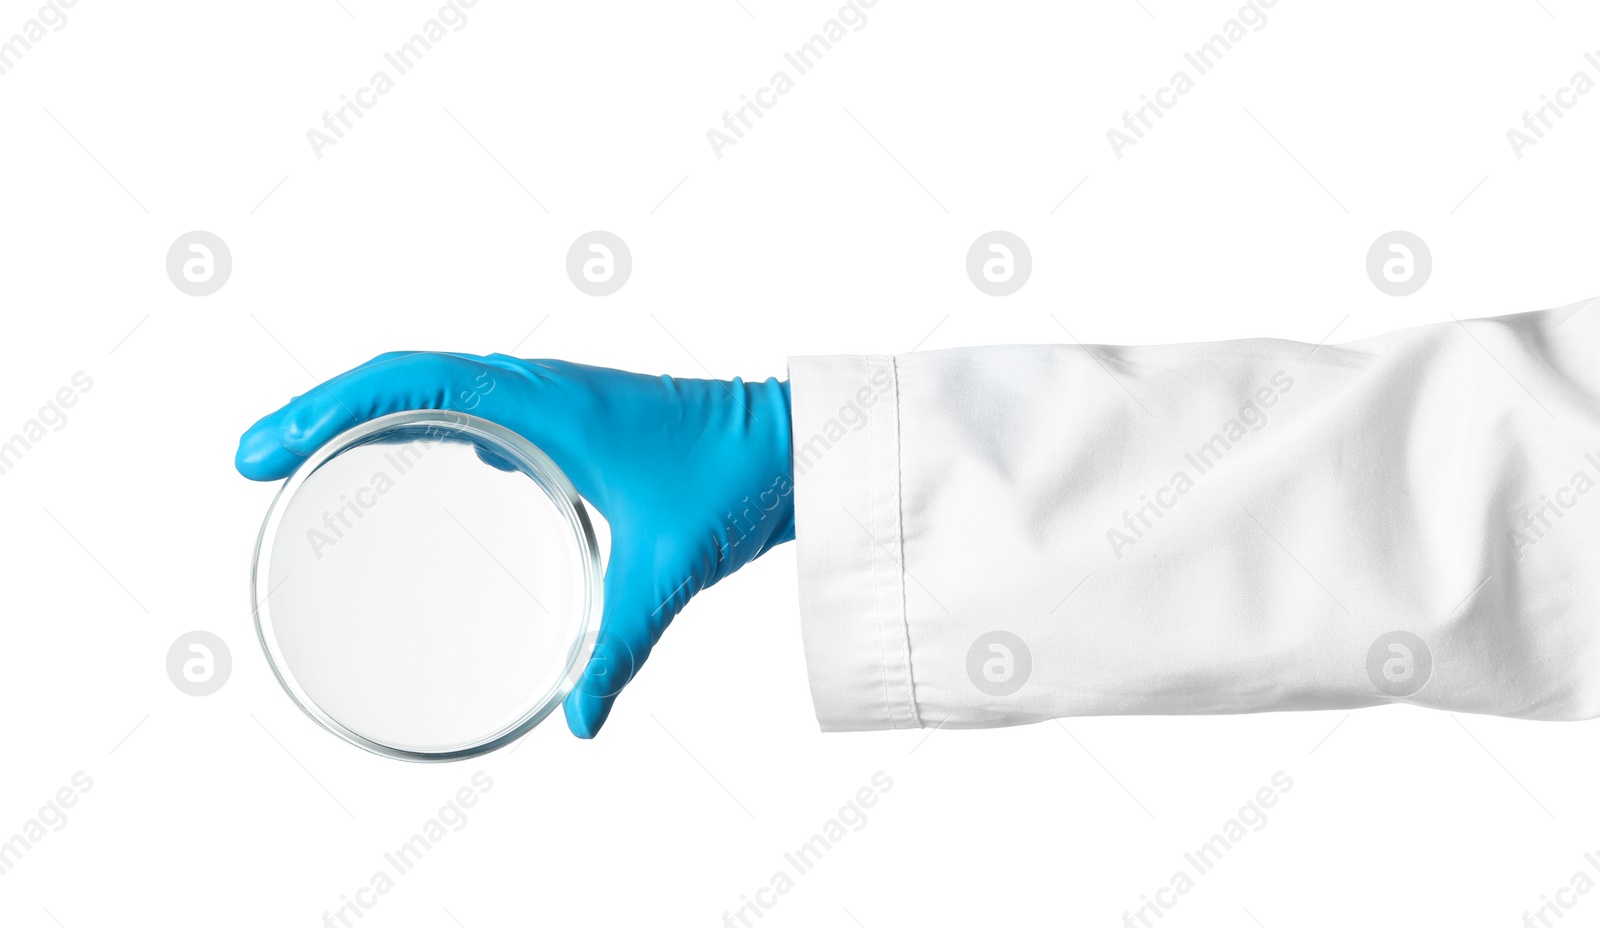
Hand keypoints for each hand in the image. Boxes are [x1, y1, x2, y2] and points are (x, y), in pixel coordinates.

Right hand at [236, 352, 794, 736]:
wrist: (798, 443)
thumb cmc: (739, 478)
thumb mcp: (669, 568)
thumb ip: (621, 646)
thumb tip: (577, 723)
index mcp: (543, 402)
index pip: (410, 379)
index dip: (326, 407)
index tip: (265, 448)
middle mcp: (536, 387)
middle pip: (400, 377)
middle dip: (318, 411)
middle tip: (254, 459)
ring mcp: (550, 398)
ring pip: (433, 384)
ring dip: (364, 411)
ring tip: (306, 456)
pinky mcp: (568, 417)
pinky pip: (474, 405)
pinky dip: (423, 423)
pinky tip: (415, 463)